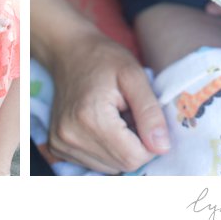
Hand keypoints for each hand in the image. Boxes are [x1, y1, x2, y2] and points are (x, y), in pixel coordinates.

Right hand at [46, 31, 170, 173]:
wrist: (70, 52)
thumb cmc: (104, 58)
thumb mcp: (134, 76)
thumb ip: (150, 112)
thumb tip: (162, 147)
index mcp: (90, 118)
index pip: (133, 157)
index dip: (149, 142)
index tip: (143, 117)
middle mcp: (70, 136)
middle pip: (121, 165)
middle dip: (134, 144)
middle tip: (128, 114)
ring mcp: (60, 143)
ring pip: (109, 167)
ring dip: (120, 148)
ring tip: (114, 117)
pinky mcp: (58, 146)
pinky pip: (94, 163)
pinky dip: (105, 148)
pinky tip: (101, 124)